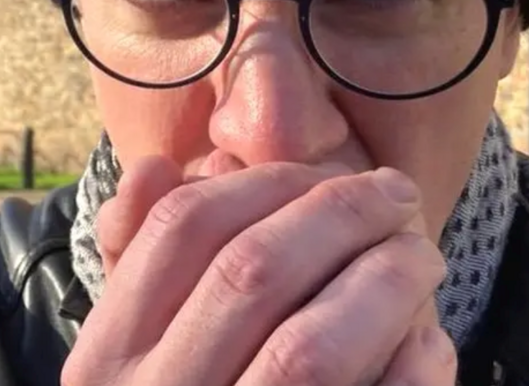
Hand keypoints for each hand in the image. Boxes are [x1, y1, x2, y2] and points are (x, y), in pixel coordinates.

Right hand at [61, 157, 453, 385]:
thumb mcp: (126, 349)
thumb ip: (135, 261)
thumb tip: (159, 166)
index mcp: (106, 358)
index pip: (181, 229)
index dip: (262, 183)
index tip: (318, 171)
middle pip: (254, 270)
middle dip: (339, 213)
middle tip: (392, 195)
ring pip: (313, 344)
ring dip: (384, 279)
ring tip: (418, 254)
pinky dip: (410, 363)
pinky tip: (423, 338)